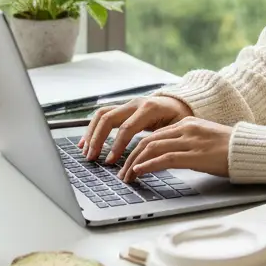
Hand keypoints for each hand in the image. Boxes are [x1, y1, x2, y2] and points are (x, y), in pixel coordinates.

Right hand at [78, 95, 192, 163]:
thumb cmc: (180, 118)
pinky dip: (93, 128)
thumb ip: (161, 141)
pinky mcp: (123, 108)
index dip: (116, 146)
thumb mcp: (176, 129)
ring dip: (91, 133)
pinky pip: (103, 115)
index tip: (110, 162)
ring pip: (102, 114)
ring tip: (85, 151)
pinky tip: (86, 142)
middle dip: (98, 139)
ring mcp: (128, 104)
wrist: (180, 103)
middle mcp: (136, 103)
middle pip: (109, 118)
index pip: (127, 128)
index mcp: (150, 108)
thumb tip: (147, 160)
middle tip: (92, 157)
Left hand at [118, 117, 232, 181]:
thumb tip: (169, 155)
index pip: (154, 134)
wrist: (249, 149)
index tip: (129, 161)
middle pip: (148, 140)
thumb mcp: (205, 139)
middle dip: (131, 157)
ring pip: (152, 148)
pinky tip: (139, 172)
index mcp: (188, 122)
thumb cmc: (230, 148)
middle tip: (122, 172)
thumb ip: (187, 142)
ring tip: (127, 177)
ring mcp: (190, 141)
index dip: (137, 149)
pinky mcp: (195, 155)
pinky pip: (165, 158)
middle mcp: (186, 128)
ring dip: (135, 164)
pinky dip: (148, 165)